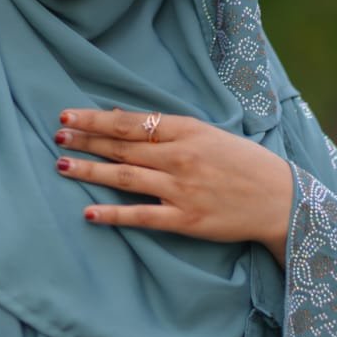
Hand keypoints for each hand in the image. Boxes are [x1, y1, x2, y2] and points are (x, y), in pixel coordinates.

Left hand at [54, 106, 292, 262]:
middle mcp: (181, 157)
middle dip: (86, 141)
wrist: (279, 199)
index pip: (131, 123)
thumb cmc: (243, 164)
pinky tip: (89, 213)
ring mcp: (182, 189)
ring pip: (125, 177)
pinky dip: (114, 215)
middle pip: (122, 147)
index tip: (68, 116)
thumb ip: (168, 129)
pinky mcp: (185, 220)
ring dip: (90, 171)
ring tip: (61, 166)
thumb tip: (125, 120)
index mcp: (187, 131)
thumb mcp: (208, 135)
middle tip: (57, 136)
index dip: (96, 119)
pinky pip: (142, 216)